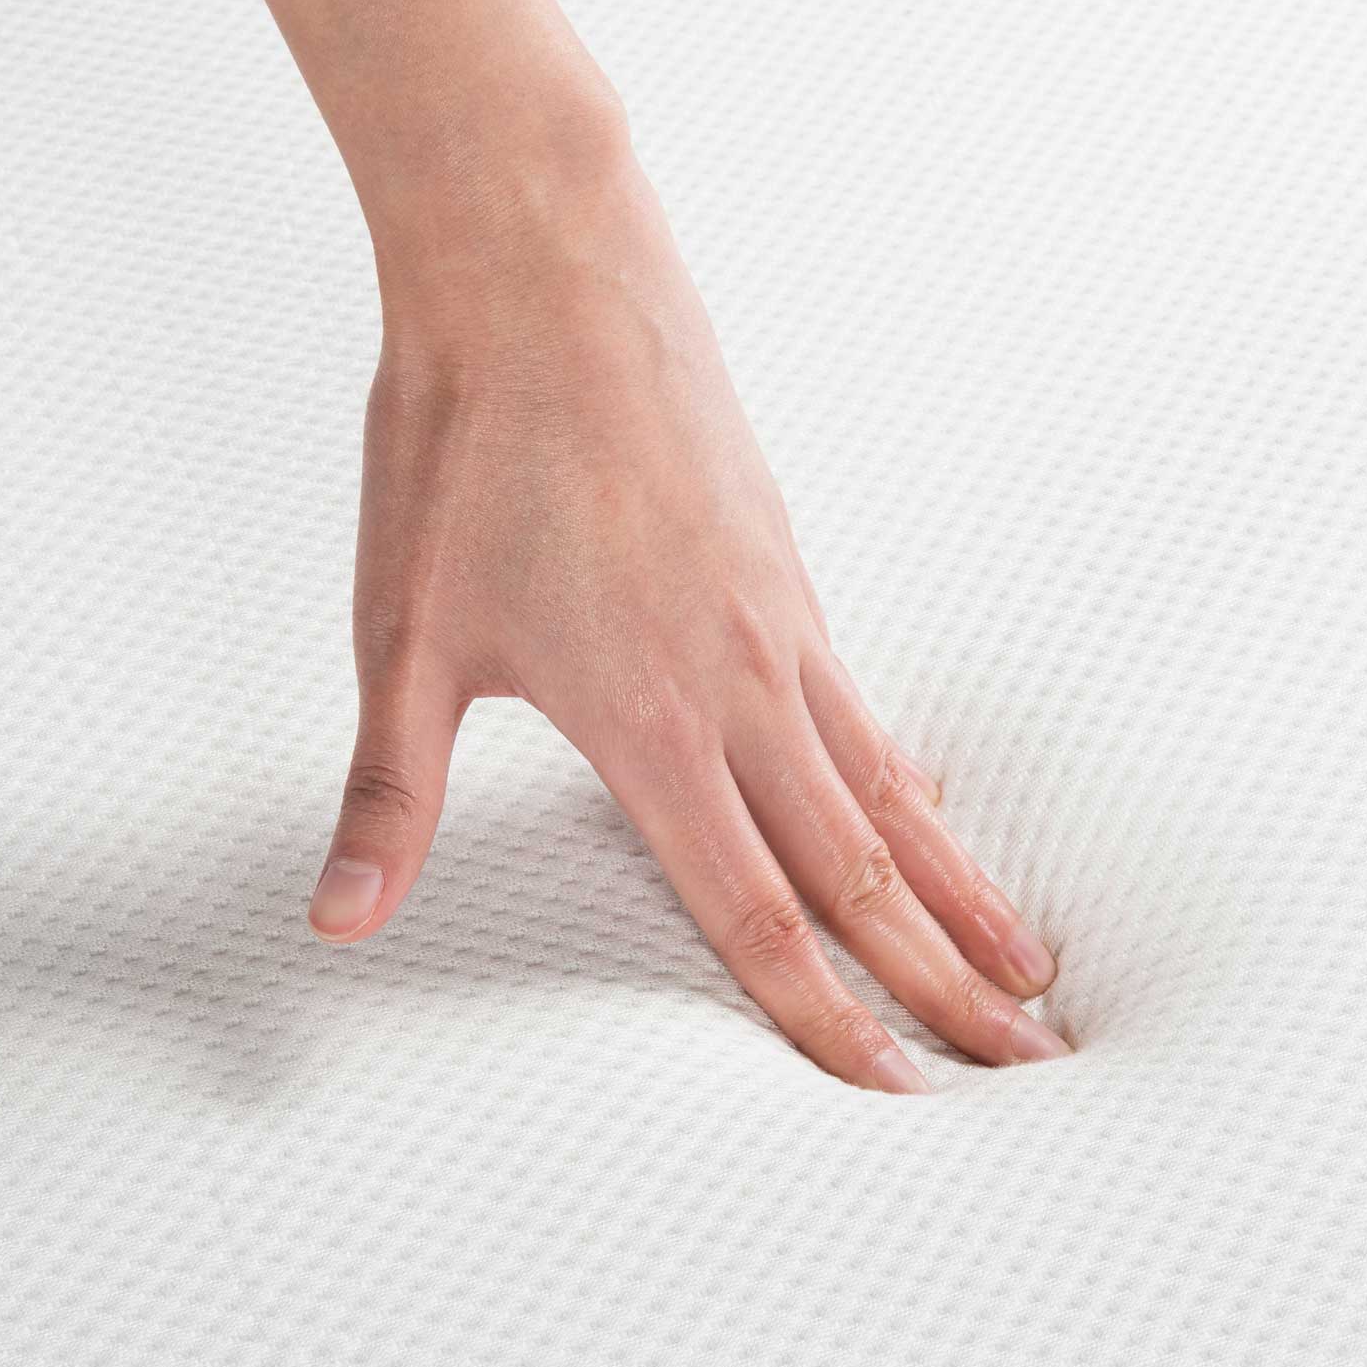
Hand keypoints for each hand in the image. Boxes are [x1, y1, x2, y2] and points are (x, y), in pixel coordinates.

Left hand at [306, 138, 1067, 1090]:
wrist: (541, 273)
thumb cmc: (468, 445)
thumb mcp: (403, 638)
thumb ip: (389, 798)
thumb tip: (340, 920)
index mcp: (649, 725)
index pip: (757, 916)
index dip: (829, 1020)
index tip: (899, 1092)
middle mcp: (742, 690)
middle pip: (862, 872)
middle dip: (944, 985)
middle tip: (1025, 1060)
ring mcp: (783, 626)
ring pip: (894, 793)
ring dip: (962, 891)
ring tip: (1027, 962)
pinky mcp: (788, 569)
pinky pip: (870, 706)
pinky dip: (917, 784)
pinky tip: (931, 808)